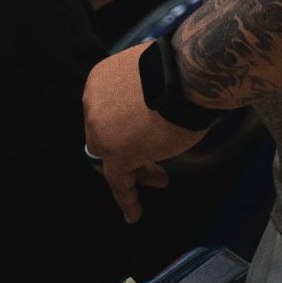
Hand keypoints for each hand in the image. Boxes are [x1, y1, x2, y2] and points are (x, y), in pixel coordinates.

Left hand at [82, 44, 208, 222]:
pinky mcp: (118, 153)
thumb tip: (147, 110)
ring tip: (159, 180)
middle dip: (130, 149)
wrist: (189, 73)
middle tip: (155, 163)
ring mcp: (102, 130)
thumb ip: (137, 94)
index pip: (106, 114)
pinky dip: (126, 198)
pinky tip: (133, 213)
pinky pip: (118, 181)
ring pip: (113, 158)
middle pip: (107, 136)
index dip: (123, 128)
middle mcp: (93, 104)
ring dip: (136, 170)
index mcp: (99, 80)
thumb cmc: (178, 69)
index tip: (141, 137)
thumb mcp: (148, 75)